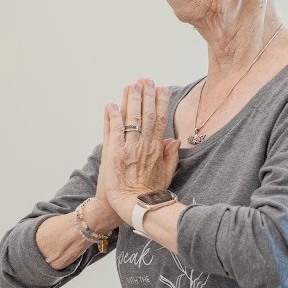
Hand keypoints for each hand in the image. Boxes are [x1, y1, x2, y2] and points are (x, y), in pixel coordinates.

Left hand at [100, 77, 178, 222]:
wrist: (133, 207)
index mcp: (157, 149)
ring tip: (132, 85)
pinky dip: (113, 116)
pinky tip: (112, 104)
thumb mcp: (166, 175)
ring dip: (132, 100)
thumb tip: (175, 140)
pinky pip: (114, 130)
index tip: (162, 89)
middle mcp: (144, 145)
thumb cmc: (150, 194)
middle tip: (146, 80)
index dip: (161, 103)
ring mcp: (129, 148)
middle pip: (147, 115)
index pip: (161, 120)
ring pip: (132, 118)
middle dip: (147, 95)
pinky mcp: (114, 153)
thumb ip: (171, 156)